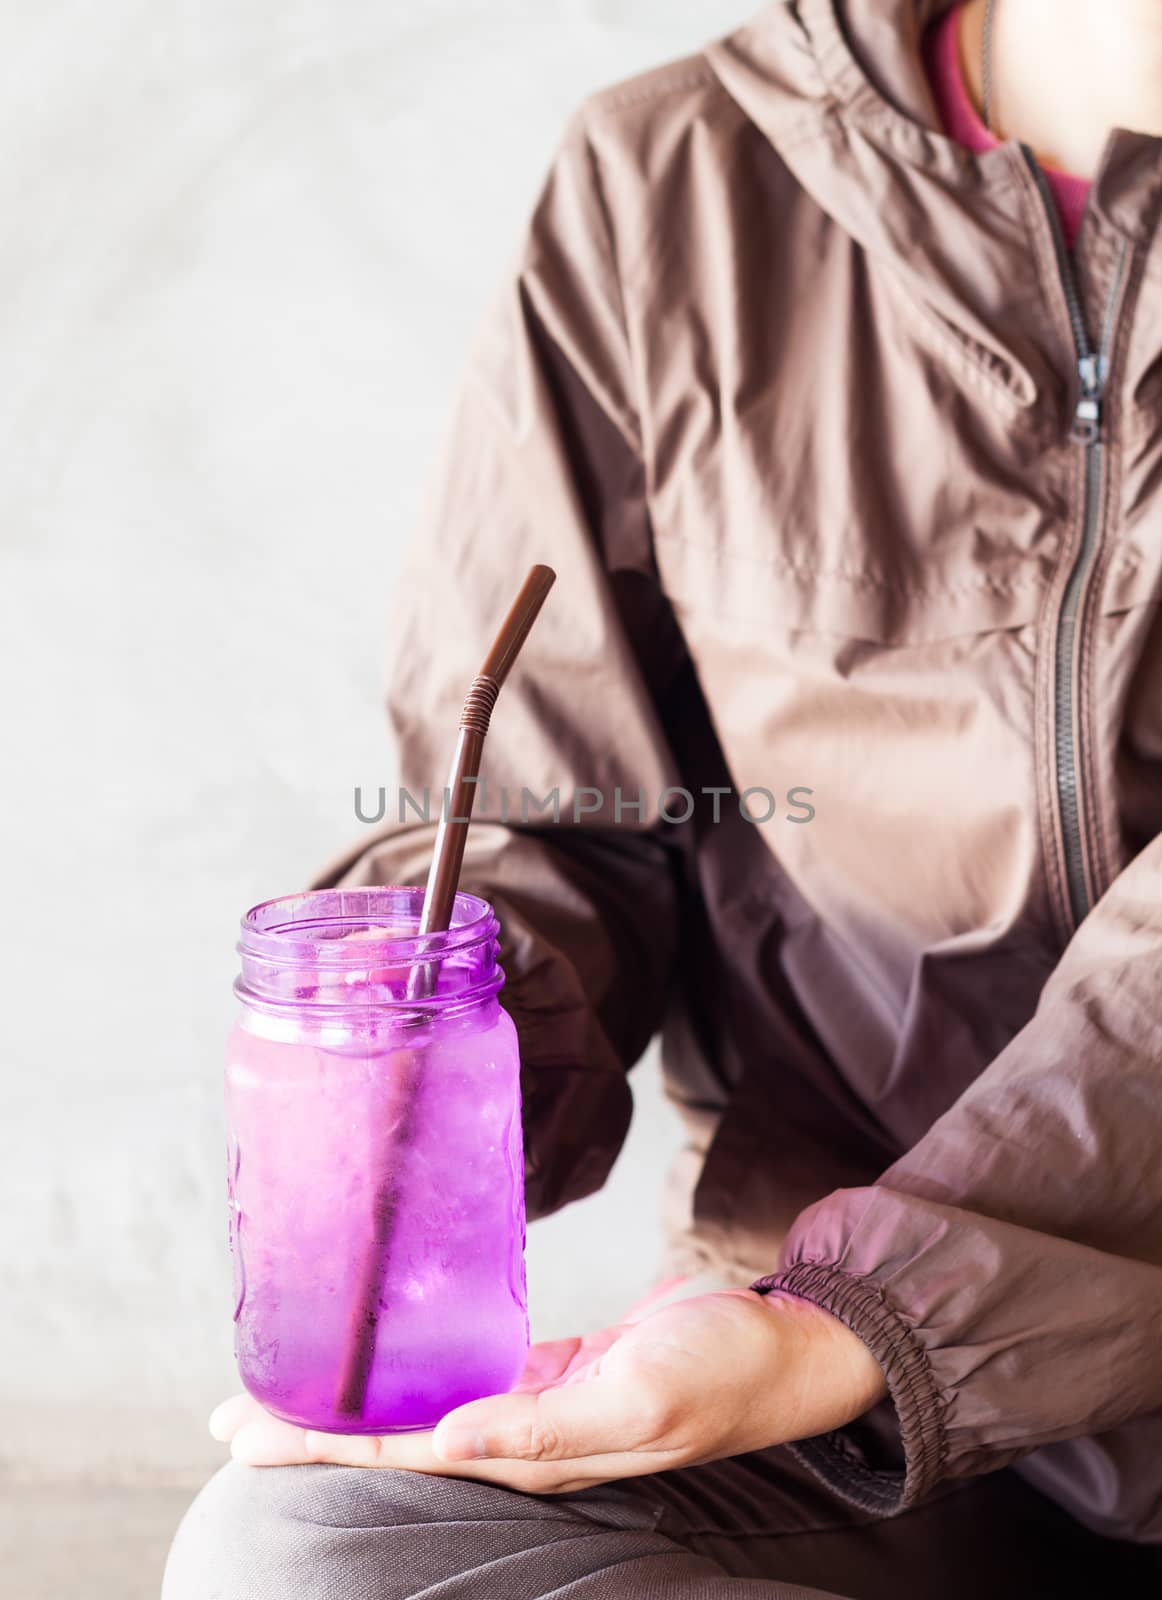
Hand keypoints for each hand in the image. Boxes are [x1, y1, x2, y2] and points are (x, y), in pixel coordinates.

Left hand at [210, 1289, 886, 1493]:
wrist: (784, 1347)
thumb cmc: (723, 1370)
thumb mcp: (641, 1394)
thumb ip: (547, 1423)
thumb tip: (449, 1439)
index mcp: (530, 1452)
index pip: (401, 1455)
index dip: (323, 1445)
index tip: (250, 1434)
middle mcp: (522, 1437)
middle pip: (397, 1439)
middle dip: (316, 1430)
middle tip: (234, 1419)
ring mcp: (539, 1403)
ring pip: (427, 1408)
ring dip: (360, 1403)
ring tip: (295, 1391)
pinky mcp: (561, 1369)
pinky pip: (475, 1372)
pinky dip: (426, 1366)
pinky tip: (396, 1359)